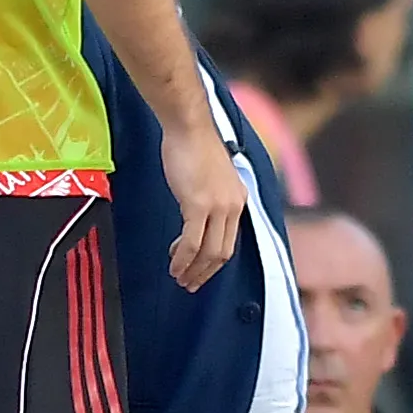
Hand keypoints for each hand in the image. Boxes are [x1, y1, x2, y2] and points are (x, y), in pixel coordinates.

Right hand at [162, 123, 242, 291]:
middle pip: (223, 253)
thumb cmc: (193, 147)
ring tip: (179, 278)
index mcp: (238, 200)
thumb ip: (210, 198)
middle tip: (189, 284)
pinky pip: (192, 242)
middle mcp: (233, 206)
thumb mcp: (211, 177)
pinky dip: (182, 258)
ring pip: (209, 252)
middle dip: (205, 273)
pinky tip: (173, 264)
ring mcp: (218, 207)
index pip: (230, 241)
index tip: (199, 271)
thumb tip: (198, 219)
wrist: (188, 128)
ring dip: (192, 269)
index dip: (213, 262)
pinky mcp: (199, 205)